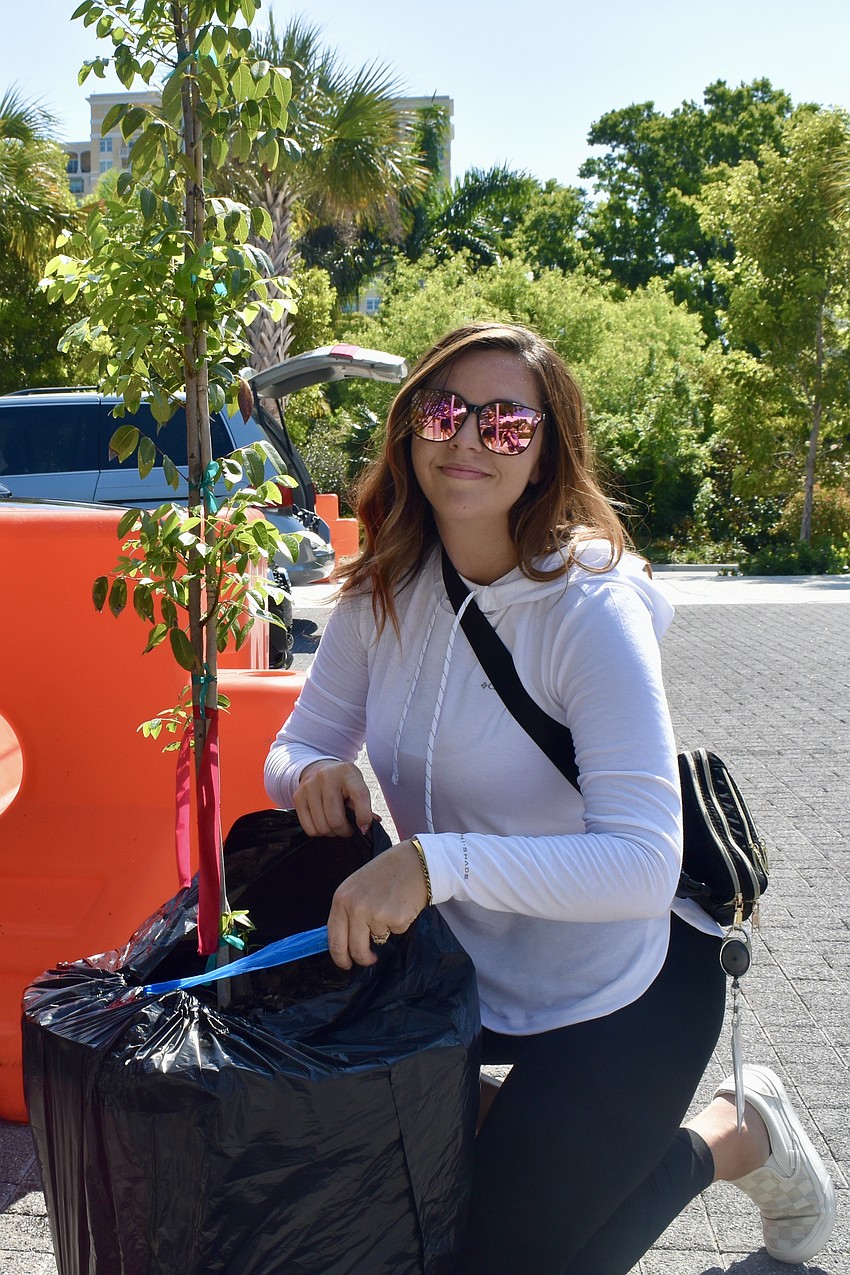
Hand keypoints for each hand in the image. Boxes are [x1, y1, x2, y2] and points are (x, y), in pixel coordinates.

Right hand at [294, 759, 376, 837]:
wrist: (317, 768)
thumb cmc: (342, 781)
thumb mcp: (356, 785)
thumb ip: (364, 805)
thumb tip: (369, 826)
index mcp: (347, 772)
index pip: (359, 796)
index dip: (364, 816)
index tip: (364, 828)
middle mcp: (326, 776)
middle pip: (336, 819)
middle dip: (344, 831)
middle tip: (347, 829)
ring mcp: (309, 786)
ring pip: (322, 826)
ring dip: (331, 832)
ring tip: (335, 824)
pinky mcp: (297, 797)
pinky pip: (309, 828)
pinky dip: (318, 832)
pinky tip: (322, 823)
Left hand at [327, 841, 428, 968]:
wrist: (414, 862)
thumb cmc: (386, 873)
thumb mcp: (357, 888)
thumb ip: (348, 911)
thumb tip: (344, 940)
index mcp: (341, 899)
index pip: (334, 938)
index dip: (340, 956)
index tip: (346, 963)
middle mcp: (355, 908)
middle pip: (354, 949)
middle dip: (362, 959)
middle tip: (369, 959)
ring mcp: (374, 914)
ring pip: (377, 941)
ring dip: (385, 931)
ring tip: (392, 907)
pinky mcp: (395, 920)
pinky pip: (395, 932)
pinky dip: (400, 923)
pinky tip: (402, 905)